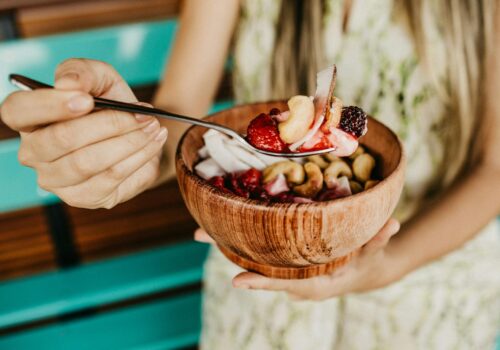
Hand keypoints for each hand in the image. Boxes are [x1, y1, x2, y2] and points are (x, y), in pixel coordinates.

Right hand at [0, 58, 167, 208]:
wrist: (139, 133)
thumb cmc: (111, 105)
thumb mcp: (101, 78)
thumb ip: (83, 71)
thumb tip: (68, 84)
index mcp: (29, 119)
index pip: (17, 111)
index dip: (50, 105)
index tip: (87, 100)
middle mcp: (34, 153)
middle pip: (62, 139)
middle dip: (110, 123)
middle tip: (143, 114)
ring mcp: (56, 180)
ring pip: (89, 162)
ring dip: (129, 141)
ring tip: (152, 126)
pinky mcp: (84, 197)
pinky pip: (112, 177)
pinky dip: (139, 157)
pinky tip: (153, 142)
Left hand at [194, 218, 400, 300]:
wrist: (364, 272)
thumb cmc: (368, 263)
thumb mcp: (375, 253)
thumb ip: (379, 240)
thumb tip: (391, 223)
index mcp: (314, 283)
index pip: (285, 284)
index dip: (262, 283)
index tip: (236, 281)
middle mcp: (294, 279)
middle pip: (256, 268)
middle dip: (227, 252)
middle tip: (199, 234)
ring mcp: (286, 269)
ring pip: (252, 258)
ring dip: (226, 243)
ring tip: (200, 229)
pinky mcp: (284, 259)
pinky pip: (259, 250)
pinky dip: (241, 239)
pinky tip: (223, 223)